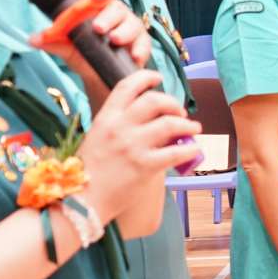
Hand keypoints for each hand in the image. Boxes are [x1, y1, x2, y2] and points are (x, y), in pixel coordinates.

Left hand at [45, 0, 153, 79]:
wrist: (99, 77)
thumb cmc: (85, 54)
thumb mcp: (67, 47)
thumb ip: (53, 41)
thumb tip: (33, 39)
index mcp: (98, 8)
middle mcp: (116, 15)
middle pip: (117, 8)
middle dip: (109, 17)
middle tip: (99, 28)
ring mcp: (131, 29)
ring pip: (133, 24)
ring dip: (124, 32)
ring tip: (114, 40)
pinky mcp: (141, 45)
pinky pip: (144, 44)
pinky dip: (140, 49)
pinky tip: (134, 56)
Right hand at [74, 70, 198, 222]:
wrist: (82, 201)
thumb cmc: (88, 172)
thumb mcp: (97, 138)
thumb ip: (117, 126)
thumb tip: (147, 122)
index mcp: (106, 117)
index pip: (127, 86)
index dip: (146, 77)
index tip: (158, 78)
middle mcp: (119, 127)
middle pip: (154, 100)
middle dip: (173, 103)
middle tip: (180, 112)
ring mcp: (132, 146)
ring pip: (170, 123)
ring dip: (187, 124)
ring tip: (194, 129)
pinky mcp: (144, 166)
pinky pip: (175, 152)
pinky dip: (190, 149)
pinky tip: (195, 149)